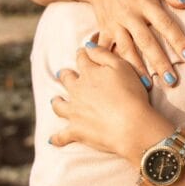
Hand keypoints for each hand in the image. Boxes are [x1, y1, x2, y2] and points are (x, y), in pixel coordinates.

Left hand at [50, 45, 171, 160]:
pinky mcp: (76, 131)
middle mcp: (77, 90)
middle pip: (66, 79)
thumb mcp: (122, 66)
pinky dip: (57, 138)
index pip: (82, 58)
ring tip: (56, 100)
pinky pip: (61, 136)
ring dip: (57, 101)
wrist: (131, 125)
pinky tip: (52, 140)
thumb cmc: (131, 94)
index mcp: (89, 73)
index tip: (83, 52)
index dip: (83, 53)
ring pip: (58, 105)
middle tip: (64, 74)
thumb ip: (103, 54)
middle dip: (66, 75)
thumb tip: (87, 45)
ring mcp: (74, 111)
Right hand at [71, 0, 184, 86]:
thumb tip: (184, 4)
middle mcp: (130, 16)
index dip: (177, 40)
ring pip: (127, 50)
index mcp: (145, 3)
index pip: (165, 24)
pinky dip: (111, 64)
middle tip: (172, 80)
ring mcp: (115, 25)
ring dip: (137, 68)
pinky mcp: (104, 31)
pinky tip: (119, 78)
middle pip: (147, 42)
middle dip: (159, 62)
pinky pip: (107, 50)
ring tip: (148, 86)